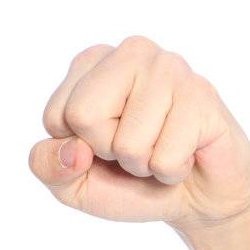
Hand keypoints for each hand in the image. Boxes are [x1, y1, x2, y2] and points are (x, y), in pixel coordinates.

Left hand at [28, 35, 249, 228]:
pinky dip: (171, 171)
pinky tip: (186, 154)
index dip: (77, 148)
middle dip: (107, 151)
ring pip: (127, 143)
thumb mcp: (71, 183)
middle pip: (84, 116)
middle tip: (133, 149)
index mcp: (90, 62)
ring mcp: (170, 67)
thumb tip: (73, 151)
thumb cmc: (130, 180)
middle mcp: (130, 52)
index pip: (56, 116)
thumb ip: (47, 166)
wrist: (194, 197)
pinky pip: (164, 158)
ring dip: (143, 164)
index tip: (104, 144)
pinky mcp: (202, 94)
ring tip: (162, 149)